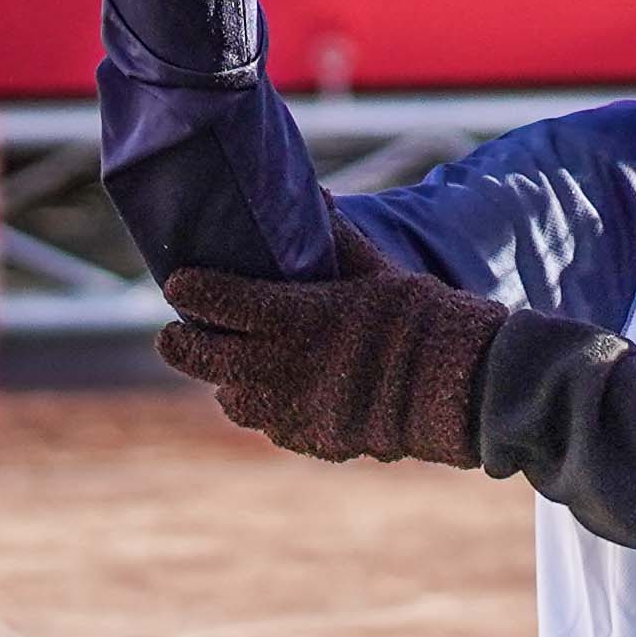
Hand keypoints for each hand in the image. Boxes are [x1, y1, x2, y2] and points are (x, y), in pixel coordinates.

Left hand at [159, 260, 497, 467]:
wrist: (463, 387)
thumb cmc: (424, 317)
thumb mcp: (379, 269)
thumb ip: (339, 237)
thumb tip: (318, 197)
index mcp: (295, 314)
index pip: (214, 301)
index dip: (188, 291)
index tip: (178, 284)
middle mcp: (282, 365)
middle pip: (201, 358)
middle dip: (179, 344)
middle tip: (172, 334)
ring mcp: (295, 409)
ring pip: (230, 399)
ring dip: (226, 381)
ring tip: (233, 367)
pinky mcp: (313, 440)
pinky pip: (270, 427)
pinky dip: (266, 410)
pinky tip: (278, 395)